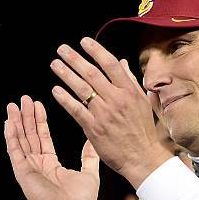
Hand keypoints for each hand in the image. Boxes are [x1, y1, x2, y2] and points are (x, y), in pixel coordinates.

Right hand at [4, 96, 99, 199]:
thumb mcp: (89, 172)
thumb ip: (89, 155)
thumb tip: (92, 140)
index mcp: (50, 164)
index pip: (42, 137)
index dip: (40, 121)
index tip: (38, 104)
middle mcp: (37, 164)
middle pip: (30, 135)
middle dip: (27, 116)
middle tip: (24, 99)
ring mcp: (29, 168)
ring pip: (21, 140)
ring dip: (17, 122)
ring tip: (14, 105)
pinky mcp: (23, 172)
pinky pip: (15, 150)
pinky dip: (11, 136)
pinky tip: (9, 122)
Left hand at [49, 38, 172, 188]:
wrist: (142, 157)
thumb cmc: (143, 131)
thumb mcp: (142, 102)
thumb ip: (131, 81)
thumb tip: (122, 62)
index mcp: (129, 92)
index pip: (110, 65)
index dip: (96, 51)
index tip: (84, 41)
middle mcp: (116, 100)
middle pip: (92, 73)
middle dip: (75, 59)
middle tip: (62, 49)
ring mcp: (104, 113)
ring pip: (82, 89)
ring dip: (66, 74)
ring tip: (55, 64)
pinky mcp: (94, 128)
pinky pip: (76, 109)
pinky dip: (65, 99)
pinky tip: (56, 90)